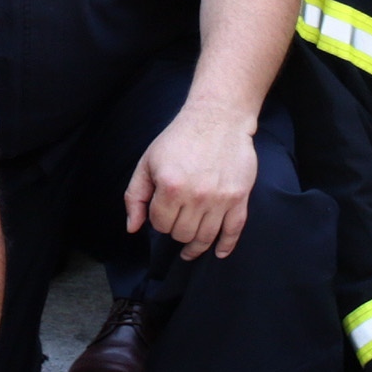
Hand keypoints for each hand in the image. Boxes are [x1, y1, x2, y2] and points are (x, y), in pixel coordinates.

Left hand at [124, 100, 258, 259]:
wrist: (217, 118)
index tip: (161, 211)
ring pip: (205, 237)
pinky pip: (234, 231)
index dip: (158, 220)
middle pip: (182, 234)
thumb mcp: (147, 162)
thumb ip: (135, 196)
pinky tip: (218, 253)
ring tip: (190, 248)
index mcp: (171, 186)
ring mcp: (220, 198)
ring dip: (195, 245)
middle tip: (177, 221)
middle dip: (175, 231)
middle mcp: (196, 196)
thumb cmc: (179, 139)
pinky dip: (226, 246)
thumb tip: (132, 228)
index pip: (160, 224)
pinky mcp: (239, 197)